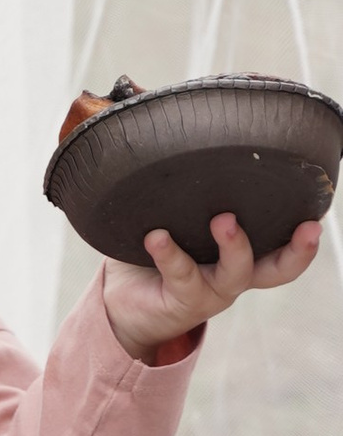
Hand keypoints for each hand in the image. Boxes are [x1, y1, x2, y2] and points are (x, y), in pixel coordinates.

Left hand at [105, 213, 320, 357]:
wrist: (119, 306)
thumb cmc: (151, 258)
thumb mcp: (175, 223)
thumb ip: (181, 192)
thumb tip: (172, 129)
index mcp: (237, 258)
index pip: (281, 250)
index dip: (304, 241)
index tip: (316, 217)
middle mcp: (230, 276)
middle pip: (275, 270)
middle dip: (297, 251)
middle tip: (307, 226)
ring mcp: (209, 291)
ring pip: (234, 273)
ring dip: (234, 245)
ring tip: (224, 220)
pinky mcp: (180, 301)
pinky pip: (180, 275)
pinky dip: (169, 253)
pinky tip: (156, 236)